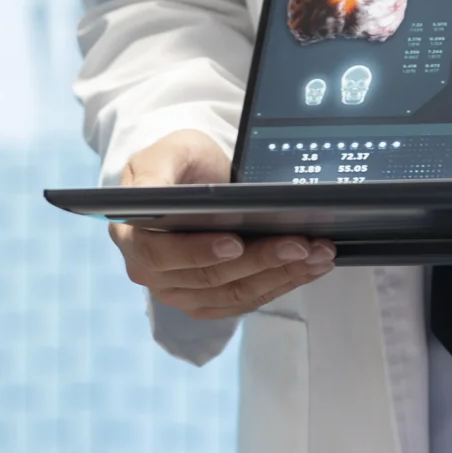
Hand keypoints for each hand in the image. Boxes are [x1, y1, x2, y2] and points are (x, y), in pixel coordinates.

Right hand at [110, 128, 334, 318]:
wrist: (194, 181)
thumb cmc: (181, 163)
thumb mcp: (168, 152)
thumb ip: (157, 170)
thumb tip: (157, 193)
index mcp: (133, 235)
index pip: (160, 254)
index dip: (198, 252)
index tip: (236, 242)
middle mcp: (151, 271)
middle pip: (207, 278)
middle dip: (259, 261)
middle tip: (301, 243)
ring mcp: (179, 291)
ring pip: (233, 293)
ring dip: (280, 276)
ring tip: (318, 254)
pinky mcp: (208, 300)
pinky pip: (246, 300)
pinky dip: (282, 284)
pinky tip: (310, 268)